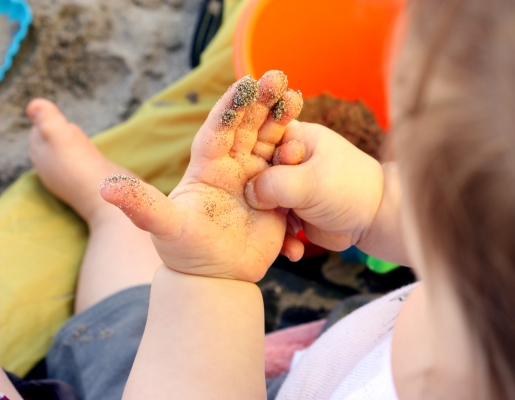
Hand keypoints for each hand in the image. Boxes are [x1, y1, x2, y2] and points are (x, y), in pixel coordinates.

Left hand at [100, 72, 303, 281]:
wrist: (216, 279)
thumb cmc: (186, 253)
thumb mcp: (165, 229)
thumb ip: (142, 207)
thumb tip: (105, 189)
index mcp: (207, 168)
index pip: (219, 130)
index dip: (231, 107)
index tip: (246, 84)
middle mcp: (232, 168)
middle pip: (248, 128)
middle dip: (261, 102)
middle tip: (278, 77)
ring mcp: (256, 180)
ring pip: (271, 144)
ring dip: (284, 122)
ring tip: (296, 98)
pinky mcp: (276, 197)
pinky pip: (289, 172)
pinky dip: (298, 158)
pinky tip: (309, 142)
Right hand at [244, 121, 405, 262]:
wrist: (375, 219)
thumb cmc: (349, 188)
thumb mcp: (309, 182)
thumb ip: (274, 184)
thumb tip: (248, 194)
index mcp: (293, 138)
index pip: (256, 141)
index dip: (244, 160)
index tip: (237, 180)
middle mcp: (287, 160)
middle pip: (254, 175)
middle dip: (253, 198)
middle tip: (257, 214)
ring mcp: (289, 186)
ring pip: (262, 202)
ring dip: (269, 224)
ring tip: (284, 238)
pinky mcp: (293, 211)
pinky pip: (276, 224)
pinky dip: (283, 239)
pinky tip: (294, 250)